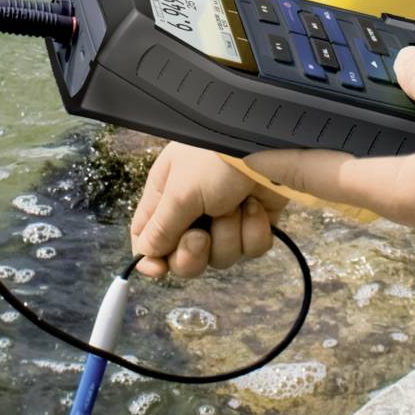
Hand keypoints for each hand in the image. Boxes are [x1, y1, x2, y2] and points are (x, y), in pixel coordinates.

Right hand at [129, 143, 286, 279]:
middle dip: (192, 254)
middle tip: (201, 237)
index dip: (151, 258)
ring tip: (234, 206)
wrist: (268, 144)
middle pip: (183, 257)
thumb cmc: (215, 158)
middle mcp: (193, 211)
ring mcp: (225, 219)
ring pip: (220, 256)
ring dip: (228, 234)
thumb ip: (161, 227)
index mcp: (167, 197)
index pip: (147, 237)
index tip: (158, 270)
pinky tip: (254, 207)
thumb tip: (146, 255)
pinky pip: (249, 248)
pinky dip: (253, 231)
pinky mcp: (254, 224)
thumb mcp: (181, 191)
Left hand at [238, 49, 414, 244]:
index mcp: (395, 190)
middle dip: (310, 150)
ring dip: (352, 148)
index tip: (239, 151)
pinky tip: (399, 122)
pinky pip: (409, 169)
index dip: (275, 159)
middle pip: (342, 176)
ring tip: (330, 116)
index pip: (317, 174)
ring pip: (376, 174)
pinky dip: (390, 147)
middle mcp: (407, 205)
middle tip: (281, 121)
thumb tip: (402, 60)